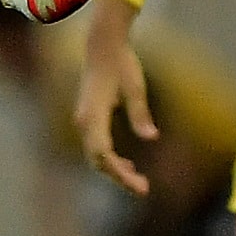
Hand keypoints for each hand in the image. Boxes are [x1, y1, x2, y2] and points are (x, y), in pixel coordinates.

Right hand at [73, 0, 154, 196]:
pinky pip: (96, 146)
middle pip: (97, 160)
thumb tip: (151, 137)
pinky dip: (110, 159)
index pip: (103, 154)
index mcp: (93, 115)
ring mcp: (84, 121)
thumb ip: (141, 113)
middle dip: (118, 177)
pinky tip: (127, 165)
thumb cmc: (122, 64)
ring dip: (114, 170)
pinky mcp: (88, 119)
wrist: (103, 46)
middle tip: (143, 189)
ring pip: (95, 155)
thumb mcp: (136, 88)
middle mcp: (84, 121)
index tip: (138, 184)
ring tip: (138, 180)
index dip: (118, 172)